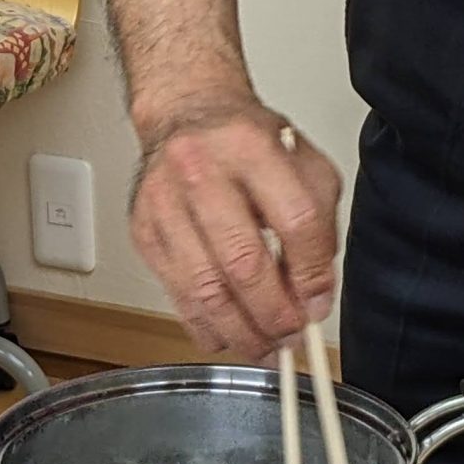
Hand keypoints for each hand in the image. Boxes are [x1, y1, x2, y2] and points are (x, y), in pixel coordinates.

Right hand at [130, 100, 342, 359]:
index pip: (294, 221)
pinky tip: (228, 334)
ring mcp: (165, 202)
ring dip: (241, 331)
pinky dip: (206, 327)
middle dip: (275, 313)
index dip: (311, 273)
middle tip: (292, 336)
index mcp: (251, 146)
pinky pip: (176, 295)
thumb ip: (319, 224)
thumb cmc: (245, 141)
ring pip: (204, 288)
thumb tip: (315, 294)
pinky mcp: (144, 231)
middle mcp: (201, 171)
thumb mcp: (302, 163)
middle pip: (243, 261)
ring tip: (265, 348)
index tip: (319, 303)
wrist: (185, 114)